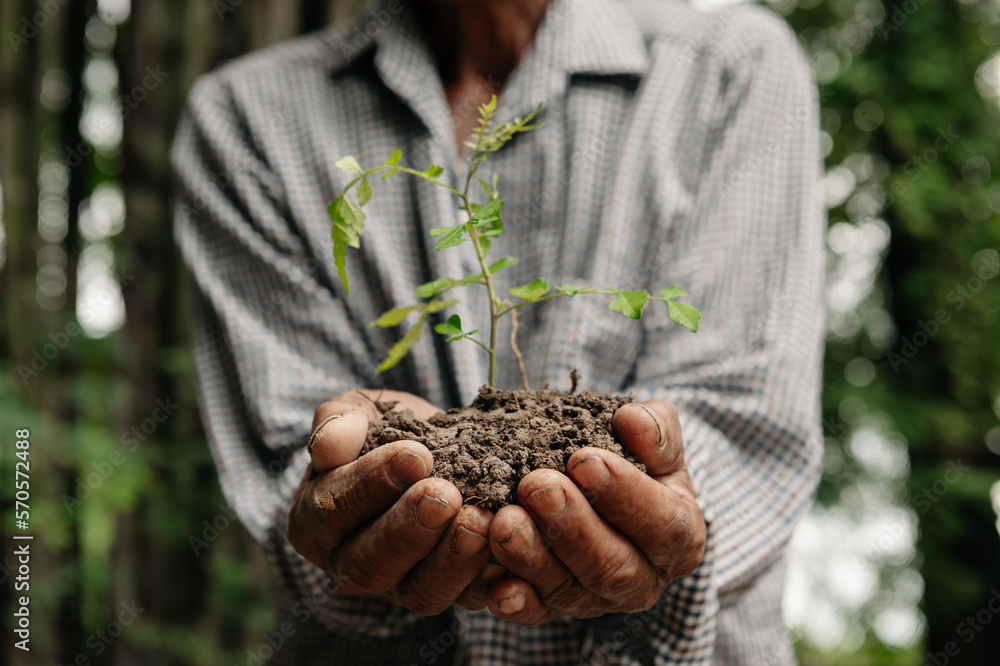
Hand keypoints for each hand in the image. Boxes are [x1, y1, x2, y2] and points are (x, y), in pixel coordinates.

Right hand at [286, 390, 496, 614]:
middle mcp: (349, 565)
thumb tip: (327, 448)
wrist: (432, 449)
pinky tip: (507, 549)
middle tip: (445, 494)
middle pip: (370, 563)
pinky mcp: (447, 594)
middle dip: (410, 528)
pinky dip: (489, 578)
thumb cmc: (383, 429)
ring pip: (420, 591)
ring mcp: (399, 587)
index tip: (414, 454)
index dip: (372, 483)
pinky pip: (468, 599)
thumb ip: (339, 422)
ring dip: (452, 559)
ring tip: (479, 520)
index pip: (334, 509)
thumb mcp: (357, 412)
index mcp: (315, 521)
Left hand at [485, 399, 705, 624]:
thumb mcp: (653, 439)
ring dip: (531, 557)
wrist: (598, 491)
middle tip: (537, 486)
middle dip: (571, 527)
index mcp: (678, 539)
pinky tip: (492, 581)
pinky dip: (512, 598)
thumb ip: (654, 429)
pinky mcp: (552, 609)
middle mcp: (641, 581)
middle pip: (612, 567)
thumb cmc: (632, 461)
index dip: (625, 496)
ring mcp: (594, 600)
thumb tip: (632, 422)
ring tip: (503, 520)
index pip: (662, 525)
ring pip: (566, 590)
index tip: (585, 460)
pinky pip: (532, 612)